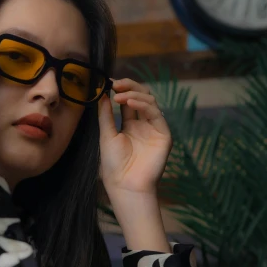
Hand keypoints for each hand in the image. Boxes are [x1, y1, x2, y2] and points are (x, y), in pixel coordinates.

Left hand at [97, 78, 171, 194]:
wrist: (125, 184)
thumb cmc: (114, 164)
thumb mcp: (107, 135)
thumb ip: (106, 114)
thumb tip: (102, 94)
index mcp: (130, 125)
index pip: (128, 100)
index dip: (121, 89)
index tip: (108, 83)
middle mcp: (144, 124)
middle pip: (141, 96)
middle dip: (129, 86)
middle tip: (115, 84)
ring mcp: (154, 128)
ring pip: (149, 101)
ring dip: (134, 94)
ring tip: (119, 96)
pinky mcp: (163, 134)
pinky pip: (155, 113)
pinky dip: (143, 104)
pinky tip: (130, 102)